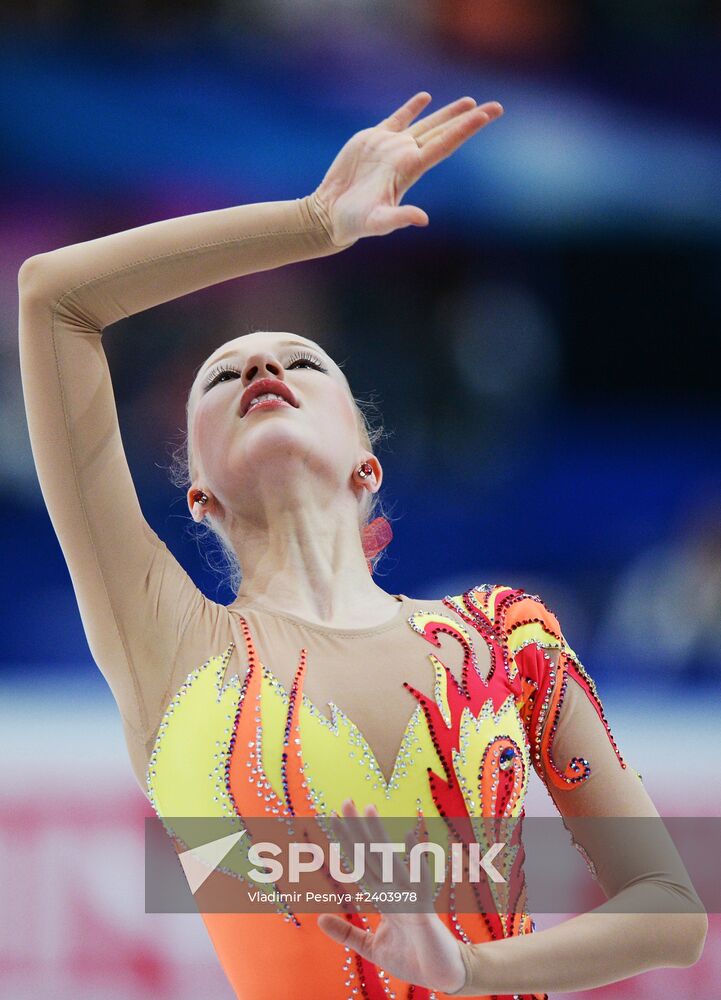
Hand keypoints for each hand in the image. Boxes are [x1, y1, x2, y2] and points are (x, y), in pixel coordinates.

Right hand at [311, 92, 503, 245]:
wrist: (330, 213)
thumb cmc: (354, 222)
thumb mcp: (377, 222)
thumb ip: (399, 218)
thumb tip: (423, 219)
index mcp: (409, 169)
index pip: (444, 145)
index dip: (464, 129)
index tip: (484, 116)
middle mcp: (406, 156)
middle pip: (444, 132)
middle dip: (468, 119)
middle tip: (496, 107)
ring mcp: (391, 146)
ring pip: (426, 124)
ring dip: (448, 113)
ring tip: (470, 101)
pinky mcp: (374, 139)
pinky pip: (398, 118)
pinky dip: (412, 108)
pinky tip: (426, 98)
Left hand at [316, 798, 469, 993]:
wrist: (442, 976)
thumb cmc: (411, 958)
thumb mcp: (372, 946)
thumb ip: (347, 932)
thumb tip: (319, 919)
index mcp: (383, 896)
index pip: (361, 863)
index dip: (347, 842)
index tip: (333, 816)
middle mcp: (394, 890)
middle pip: (372, 854)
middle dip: (357, 829)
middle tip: (345, 800)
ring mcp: (409, 897)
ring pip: (389, 860)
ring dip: (378, 836)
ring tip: (369, 809)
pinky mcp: (423, 911)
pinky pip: (419, 883)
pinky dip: (416, 861)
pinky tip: (410, 839)